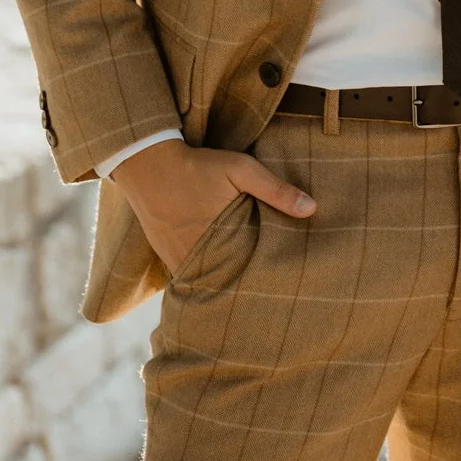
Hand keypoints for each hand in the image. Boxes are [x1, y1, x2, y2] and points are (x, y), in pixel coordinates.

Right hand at [111, 138, 314, 277]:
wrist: (148, 165)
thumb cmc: (199, 166)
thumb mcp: (241, 169)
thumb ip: (275, 190)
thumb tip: (312, 209)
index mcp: (222, 240)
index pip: (250, 272)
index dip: (266, 277)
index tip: (284, 281)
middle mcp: (199, 257)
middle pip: (230, 281)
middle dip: (247, 286)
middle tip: (270, 294)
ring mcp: (180, 260)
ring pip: (209, 282)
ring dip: (225, 283)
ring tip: (246, 291)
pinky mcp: (167, 256)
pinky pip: (189, 277)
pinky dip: (204, 277)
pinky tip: (218, 276)